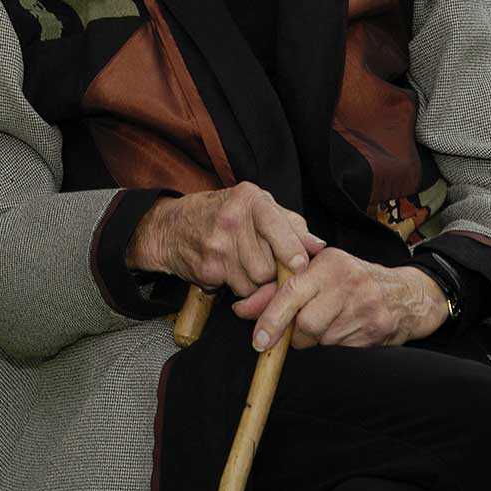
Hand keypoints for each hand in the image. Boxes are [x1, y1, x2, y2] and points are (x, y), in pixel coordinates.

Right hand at [125, 183, 324, 296]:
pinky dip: (240, 288)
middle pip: (269, 263)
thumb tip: (318, 246)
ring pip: (256, 281)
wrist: (172, 227)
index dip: (291, 248)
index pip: (276, 225)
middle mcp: (233, 219)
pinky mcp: (208, 268)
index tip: (300, 264)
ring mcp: (218, 245)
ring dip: (257, 282)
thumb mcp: (256, 207)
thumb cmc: (222, 214)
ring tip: (246, 265)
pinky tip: (231, 271)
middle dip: (273, 271)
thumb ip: (290, 225)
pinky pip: (239, 291)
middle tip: (266, 263)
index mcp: (250, 199)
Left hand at [231, 248, 448, 351]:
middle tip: (300, 329)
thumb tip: (242, 309)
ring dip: (316, 340)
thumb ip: (278, 290)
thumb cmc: (351, 281)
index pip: (292, 290)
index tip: (259, 340)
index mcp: (328, 262)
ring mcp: (364, 306)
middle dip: (296, 333)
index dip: (271, 317)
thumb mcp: (317, 273)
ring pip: (321, 339)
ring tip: (329, 323)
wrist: (404, 295)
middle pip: (305, 323)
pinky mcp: (375, 329)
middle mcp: (347, 282)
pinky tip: (345, 330)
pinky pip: (340, 349)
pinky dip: (335, 345)